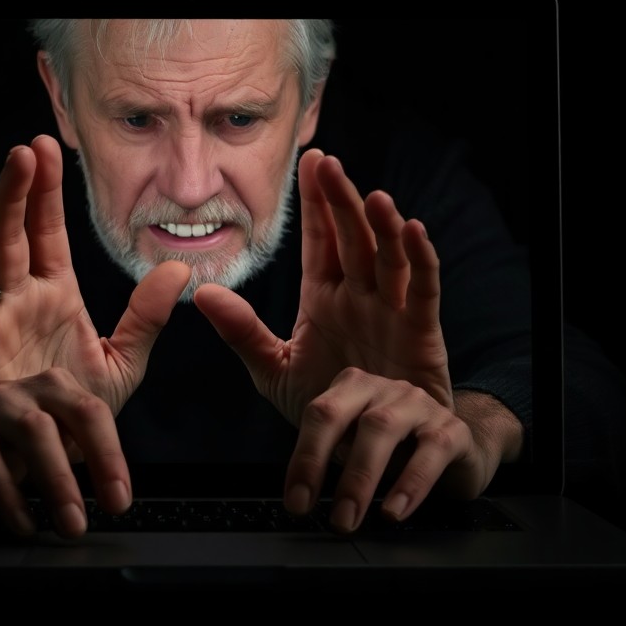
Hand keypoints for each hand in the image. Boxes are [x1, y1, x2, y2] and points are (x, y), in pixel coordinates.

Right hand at [0, 134, 189, 536]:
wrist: (14, 484)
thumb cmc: (58, 423)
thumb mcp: (116, 368)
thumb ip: (145, 320)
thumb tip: (183, 269)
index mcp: (49, 304)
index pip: (49, 238)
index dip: (49, 194)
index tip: (49, 149)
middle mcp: (15, 312)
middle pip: (14, 239)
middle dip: (21, 190)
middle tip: (26, 146)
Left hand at [194, 148, 466, 528]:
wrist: (376, 464)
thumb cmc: (334, 412)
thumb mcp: (276, 372)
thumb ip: (243, 333)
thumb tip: (201, 293)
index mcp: (326, 299)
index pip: (320, 240)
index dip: (316, 202)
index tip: (310, 162)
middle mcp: (362, 297)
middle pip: (353, 239)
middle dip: (341, 201)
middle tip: (329, 165)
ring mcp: (393, 313)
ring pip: (390, 258)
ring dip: (382, 225)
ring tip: (371, 195)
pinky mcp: (422, 337)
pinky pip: (424, 292)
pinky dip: (422, 261)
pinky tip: (414, 232)